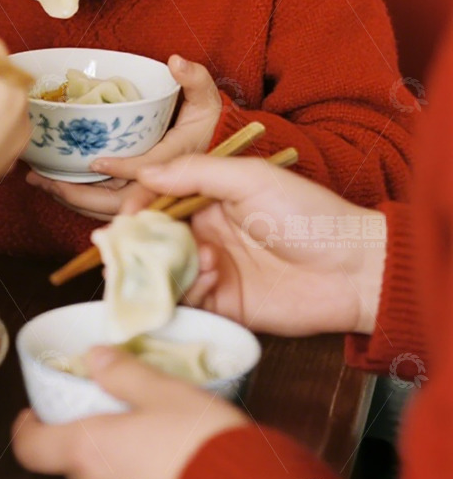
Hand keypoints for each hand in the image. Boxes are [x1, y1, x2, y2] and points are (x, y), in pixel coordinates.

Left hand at [12, 347, 245, 478]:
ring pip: (101, 478)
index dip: (26, 427)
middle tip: (106, 406)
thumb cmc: (196, 441)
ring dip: (114, 454)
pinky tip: (167, 455)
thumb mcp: (163, 391)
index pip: (29, 447)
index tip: (35, 409)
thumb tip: (95, 356)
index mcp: (87, 450)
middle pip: (70, 460)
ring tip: (144, 426)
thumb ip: (125, 373)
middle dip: (83, 433)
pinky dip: (137, 474)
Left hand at [26, 56, 221, 219]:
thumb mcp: (205, 98)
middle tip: (46, 180)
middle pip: (119, 201)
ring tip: (40, 181)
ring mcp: (143, 194)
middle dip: (80, 195)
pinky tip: (54, 185)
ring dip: (72, 198)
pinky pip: (104, 207)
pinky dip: (79, 200)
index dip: (123, 170)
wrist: (208, 152)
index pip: (150, 170)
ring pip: (107, 208)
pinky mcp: (131, 197)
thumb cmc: (204, 123)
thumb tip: (175, 62)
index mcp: (177, 161)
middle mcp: (158, 184)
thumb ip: (195, 79)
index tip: (94, 164)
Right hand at [136, 152, 385, 336]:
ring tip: (203, 259)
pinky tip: (214, 277)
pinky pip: (187, 302)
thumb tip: (145, 173)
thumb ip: (196, 173)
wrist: (352, 268)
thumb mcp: (250, 178)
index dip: (137, 205)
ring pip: (165, 271)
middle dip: (140, 242)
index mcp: (210, 197)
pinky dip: (190, 291)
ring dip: (171, 266)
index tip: (125, 214)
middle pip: (154, 237)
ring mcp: (213, 270)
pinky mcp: (223, 306)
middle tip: (134, 246)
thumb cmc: (307, 213)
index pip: (158, 198)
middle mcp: (206, 232)